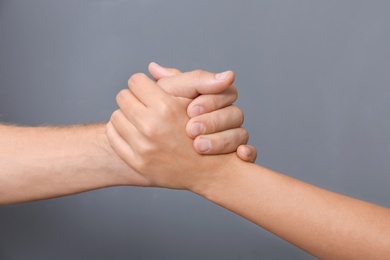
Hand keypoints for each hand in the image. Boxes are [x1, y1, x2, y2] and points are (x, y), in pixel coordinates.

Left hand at [106, 72, 234, 189]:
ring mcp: (143, 147)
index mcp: (166, 107)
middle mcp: (152, 128)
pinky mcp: (137, 162)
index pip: (135, 81)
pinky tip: (134, 132)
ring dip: (127, 115)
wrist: (209, 168)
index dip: (143, 84)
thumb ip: (179, 78)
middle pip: (123, 97)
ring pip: (116, 116)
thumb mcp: (198, 98)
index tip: (150, 91)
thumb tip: (152, 67)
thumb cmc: (205, 129)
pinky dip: (120, 131)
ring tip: (141, 119)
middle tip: (145, 105)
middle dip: (134, 98)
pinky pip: (113, 136)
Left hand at [148, 62, 256, 162]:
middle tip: (192, 129)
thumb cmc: (164, 115)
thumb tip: (153, 68)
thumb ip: (169, 82)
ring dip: (222, 140)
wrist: (165, 150)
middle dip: (213, 121)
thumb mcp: (169, 96)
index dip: (209, 101)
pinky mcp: (236, 156)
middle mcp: (227, 116)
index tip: (190, 110)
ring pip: (241, 135)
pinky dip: (248, 152)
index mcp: (216, 97)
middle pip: (235, 114)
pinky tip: (241, 155)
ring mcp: (233, 137)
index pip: (226, 92)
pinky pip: (251, 153)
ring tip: (200, 147)